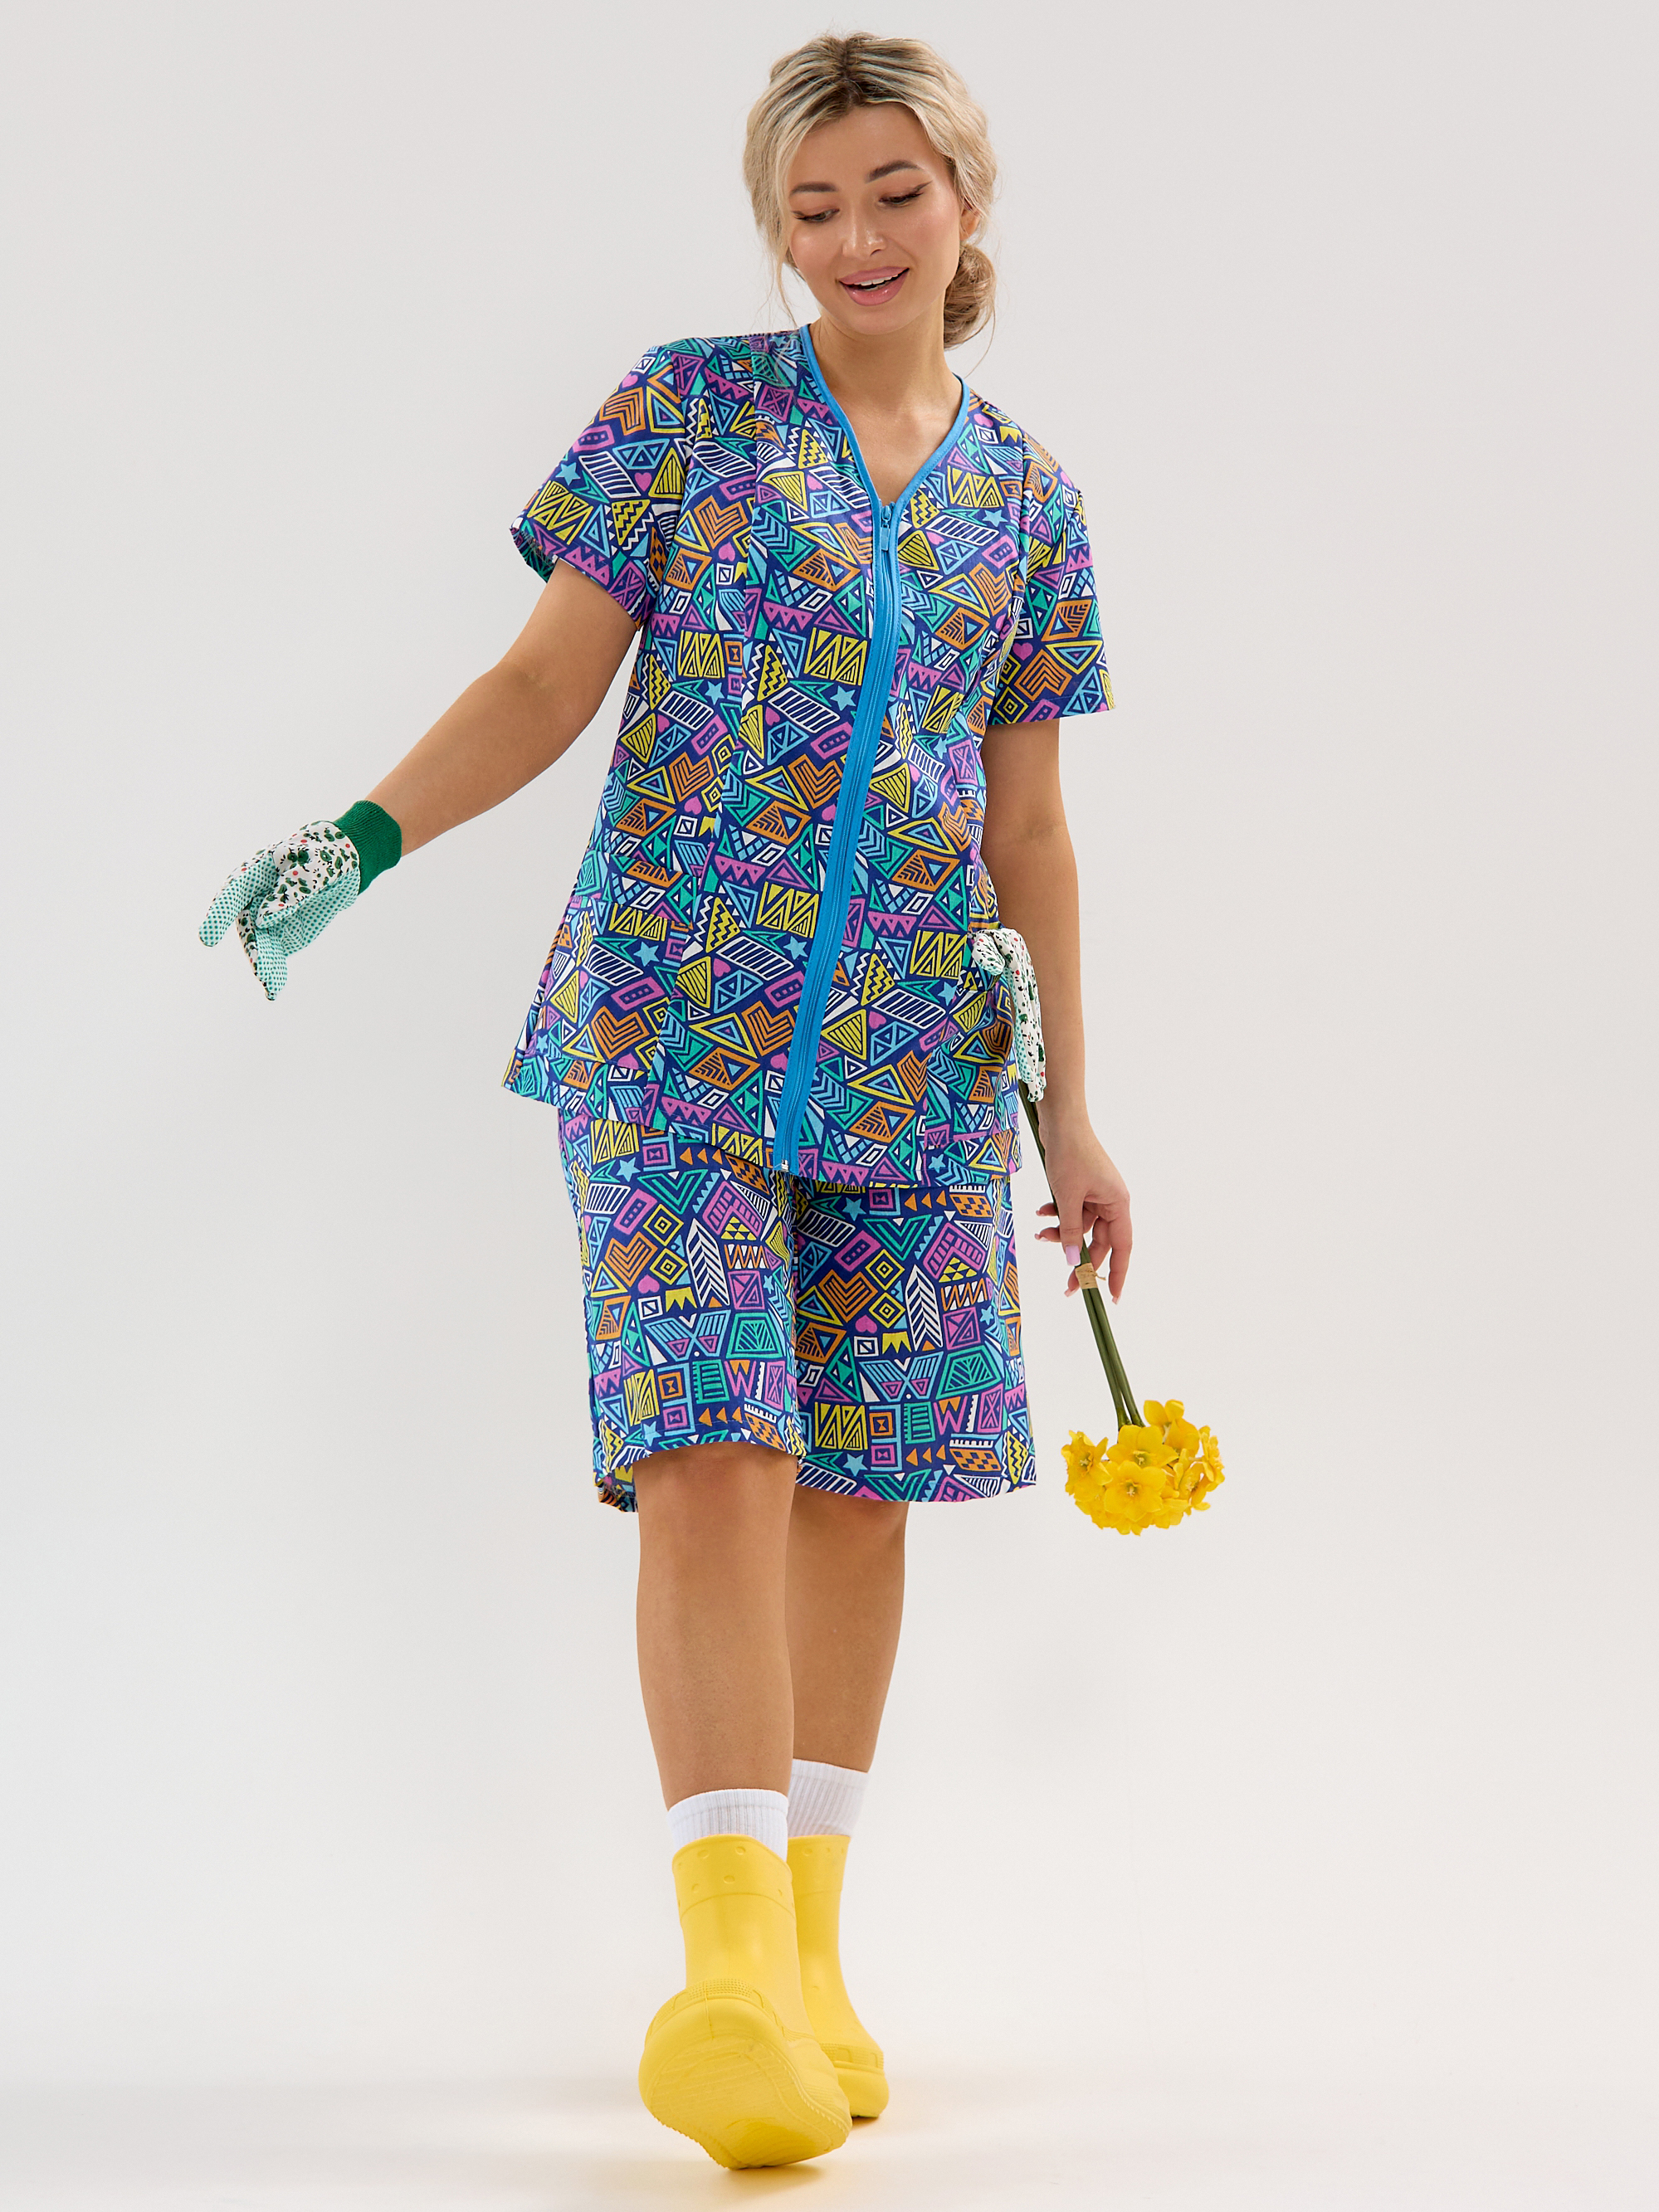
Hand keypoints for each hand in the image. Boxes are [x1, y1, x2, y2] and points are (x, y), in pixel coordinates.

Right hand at [199, 820, 363, 999]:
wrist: (339, 868)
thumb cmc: (319, 857)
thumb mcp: (312, 866)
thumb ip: (290, 890)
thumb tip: (264, 919)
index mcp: (252, 874)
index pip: (232, 894)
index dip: (219, 915)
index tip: (208, 938)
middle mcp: (251, 901)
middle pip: (247, 927)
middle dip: (254, 950)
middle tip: (261, 970)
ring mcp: (264, 922)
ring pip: (259, 946)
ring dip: (264, 965)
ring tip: (271, 986)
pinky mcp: (280, 938)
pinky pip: (274, 957)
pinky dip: (274, 973)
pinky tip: (273, 990)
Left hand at [1032, 1110, 1132, 1300]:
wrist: (1059, 1119)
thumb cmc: (1069, 1154)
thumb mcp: (1068, 1197)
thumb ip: (1072, 1231)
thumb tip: (1073, 1262)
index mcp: (1118, 1204)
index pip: (1123, 1247)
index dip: (1119, 1274)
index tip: (1113, 1298)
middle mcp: (1111, 1201)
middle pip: (1099, 1241)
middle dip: (1080, 1260)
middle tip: (1066, 1287)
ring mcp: (1095, 1194)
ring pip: (1080, 1226)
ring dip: (1061, 1233)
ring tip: (1039, 1234)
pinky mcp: (1080, 1187)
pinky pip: (1071, 1210)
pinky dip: (1056, 1214)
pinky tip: (1040, 1212)